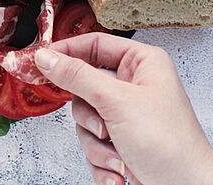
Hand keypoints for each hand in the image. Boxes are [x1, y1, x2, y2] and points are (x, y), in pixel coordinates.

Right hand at [35, 33, 212, 184]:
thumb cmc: (169, 145)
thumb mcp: (116, 102)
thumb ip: (77, 76)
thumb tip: (47, 57)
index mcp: (141, 62)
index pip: (94, 43)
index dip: (68, 51)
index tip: (43, 60)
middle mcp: (133, 84)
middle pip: (84, 84)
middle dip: (89, 115)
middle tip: (101, 126)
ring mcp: (125, 112)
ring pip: (84, 116)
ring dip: (95, 142)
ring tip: (116, 154)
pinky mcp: (120, 138)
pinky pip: (91, 140)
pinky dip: (100, 158)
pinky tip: (119, 168)